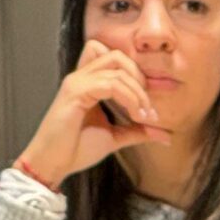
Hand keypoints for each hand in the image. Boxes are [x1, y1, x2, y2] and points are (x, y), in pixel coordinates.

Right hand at [16, 41, 169, 186]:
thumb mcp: (115, 137)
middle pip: (117, 55)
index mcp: (89, 83)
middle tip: (148, 106)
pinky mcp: (74, 93)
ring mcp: (76, 83)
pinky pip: (110, 84)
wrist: (53, 164)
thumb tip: (166, 135)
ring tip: (144, 116)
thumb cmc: (76, 149)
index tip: (158, 98)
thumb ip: (138, 131)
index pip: (115, 59)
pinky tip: (135, 115)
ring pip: (116, 66)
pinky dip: (129, 97)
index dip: (139, 74)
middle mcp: (81, 77)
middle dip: (139, 77)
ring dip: (138, 91)